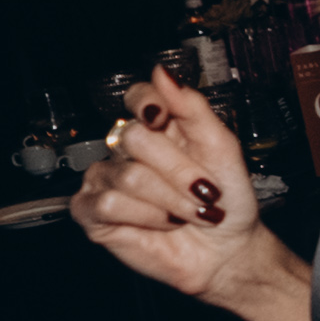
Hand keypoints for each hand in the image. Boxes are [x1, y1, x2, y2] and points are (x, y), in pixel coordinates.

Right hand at [68, 71, 265, 300]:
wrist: (227, 248)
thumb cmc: (226, 199)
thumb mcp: (221, 147)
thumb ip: (192, 108)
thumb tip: (162, 72)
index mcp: (158, 127)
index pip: (137, 96)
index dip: (146, 103)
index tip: (161, 116)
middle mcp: (127, 149)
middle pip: (135, 137)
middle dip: (179, 171)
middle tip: (204, 192)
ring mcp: (106, 178)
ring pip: (128, 176)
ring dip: (171, 201)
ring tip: (190, 213)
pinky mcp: (92, 212)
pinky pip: (110, 204)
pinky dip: (146, 216)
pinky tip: (164, 223)